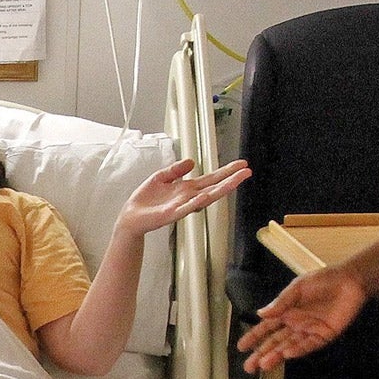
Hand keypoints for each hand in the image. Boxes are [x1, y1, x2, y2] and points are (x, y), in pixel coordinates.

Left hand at [117, 158, 251, 236]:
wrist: (131, 216)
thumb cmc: (146, 200)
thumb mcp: (161, 177)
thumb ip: (176, 169)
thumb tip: (191, 161)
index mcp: (187, 188)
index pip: (211, 178)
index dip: (226, 171)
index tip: (241, 165)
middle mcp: (188, 197)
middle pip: (214, 187)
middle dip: (231, 179)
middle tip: (247, 172)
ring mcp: (182, 206)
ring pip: (205, 197)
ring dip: (220, 190)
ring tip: (234, 182)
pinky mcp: (171, 214)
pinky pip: (186, 208)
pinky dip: (195, 203)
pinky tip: (205, 197)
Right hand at [239, 266, 368, 371]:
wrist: (350, 282)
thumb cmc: (323, 281)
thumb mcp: (298, 287)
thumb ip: (281, 302)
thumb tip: (260, 313)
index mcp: (286, 311)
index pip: (266, 327)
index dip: (254, 337)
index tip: (241, 348)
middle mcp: (295, 324)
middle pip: (275, 342)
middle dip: (261, 354)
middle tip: (249, 367)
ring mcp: (308, 331)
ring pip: (288, 346)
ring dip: (276, 356)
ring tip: (263, 365)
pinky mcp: (323, 336)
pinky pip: (308, 345)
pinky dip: (297, 350)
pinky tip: (286, 354)